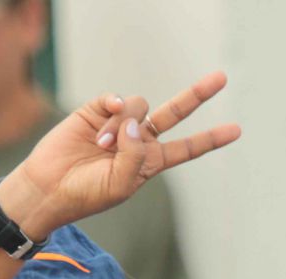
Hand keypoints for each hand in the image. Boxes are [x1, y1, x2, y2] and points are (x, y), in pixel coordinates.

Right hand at [0, 73, 240, 239]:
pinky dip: (113, 109)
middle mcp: (139, 139)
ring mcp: (119, 123)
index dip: (210, 139)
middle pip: (176, 113)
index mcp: (151, 162)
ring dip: (121, 127)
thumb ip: (135, 154)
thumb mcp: (121, 184)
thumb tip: (133, 119)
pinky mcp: (97, 110)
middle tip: (221, 78)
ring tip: (102, 148)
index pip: (187, 148)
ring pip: (139, 106)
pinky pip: (116, 99)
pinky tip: (104, 124)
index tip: (236, 130)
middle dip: (197, 95)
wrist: (50, 187)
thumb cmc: (87, 193)